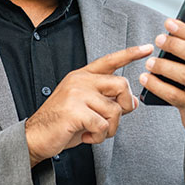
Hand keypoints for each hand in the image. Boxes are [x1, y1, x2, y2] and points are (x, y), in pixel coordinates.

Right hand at [25, 44, 152, 166]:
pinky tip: (86, 137)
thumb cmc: (62, 123)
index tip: (147, 48)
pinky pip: (102, 125)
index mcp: (82, 76)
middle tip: (112, 120)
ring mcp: (76, 94)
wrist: (36, 136)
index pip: (109, 61)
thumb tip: (134, 102)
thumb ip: (108, 101)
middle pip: (122, 85)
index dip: (130, 54)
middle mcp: (80, 81)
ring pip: (115, 110)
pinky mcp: (75, 110)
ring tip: (94, 132)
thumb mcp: (87, 108)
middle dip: (125, 106)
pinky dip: (98, 137)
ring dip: (109, 128)